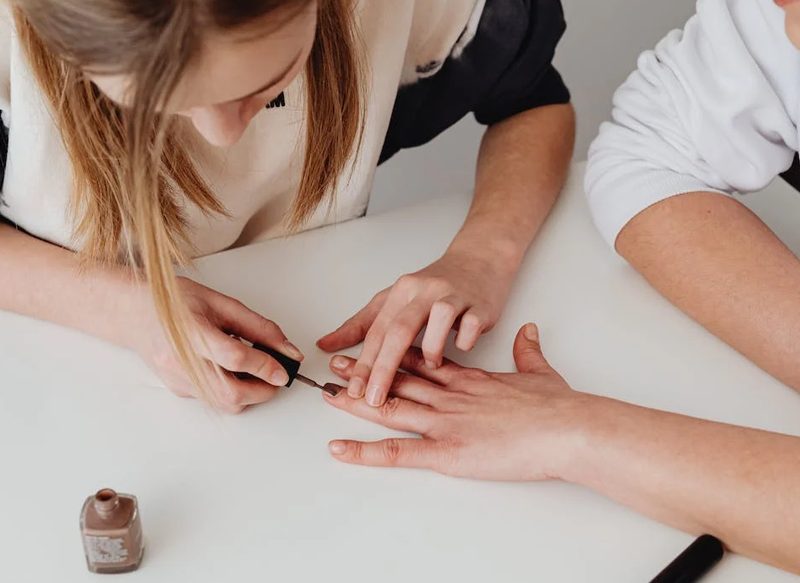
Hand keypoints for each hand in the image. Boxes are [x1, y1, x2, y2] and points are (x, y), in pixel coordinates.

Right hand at [128, 277, 302, 413]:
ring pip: (224, 403)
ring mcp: (178, 380)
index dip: (264, 365)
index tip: (283, 368)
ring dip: (249, 393)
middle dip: (262, 391)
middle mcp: (181, 362)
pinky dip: (232, 390)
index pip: (234, 357)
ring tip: (253, 369)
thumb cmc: (173, 302)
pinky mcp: (179, 390)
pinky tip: (231, 370)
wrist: (132, 313)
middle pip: (230, 393)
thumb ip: (257, 326)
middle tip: (276, 376)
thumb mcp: (220, 303)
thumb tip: (286, 349)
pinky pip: (213, 399)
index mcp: (191, 332)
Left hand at [317, 248, 517, 407]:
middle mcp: (425, 291)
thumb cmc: (434, 286)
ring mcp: (455, 295)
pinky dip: (464, 341)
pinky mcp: (481, 304)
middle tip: (375, 398)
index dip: (363, 363)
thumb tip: (325, 344)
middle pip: (400, 330)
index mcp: (401, 292)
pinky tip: (461, 346)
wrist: (479, 260)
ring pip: (439, 322)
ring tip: (430, 367)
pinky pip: (471, 326)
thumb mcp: (393, 300)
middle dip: (384, 368)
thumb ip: (361, 324)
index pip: (377, 331)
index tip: (353, 391)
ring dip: (432, 351)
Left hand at [322, 324, 586, 480]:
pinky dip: (365, 452)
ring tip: (328, 393)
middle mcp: (449, 395)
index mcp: (469, 379)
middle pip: (399, 377)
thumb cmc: (557, 405)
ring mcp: (445, 421)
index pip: (423, 362)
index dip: (396, 355)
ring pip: (390, 406)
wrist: (567, 427)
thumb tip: (528, 332)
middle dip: (367, 370)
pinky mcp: (447, 451)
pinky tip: (340, 449)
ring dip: (356, 401)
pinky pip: (397, 452)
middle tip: (339, 363)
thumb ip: (528, 352)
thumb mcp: (539, 371)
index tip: (377, 348)